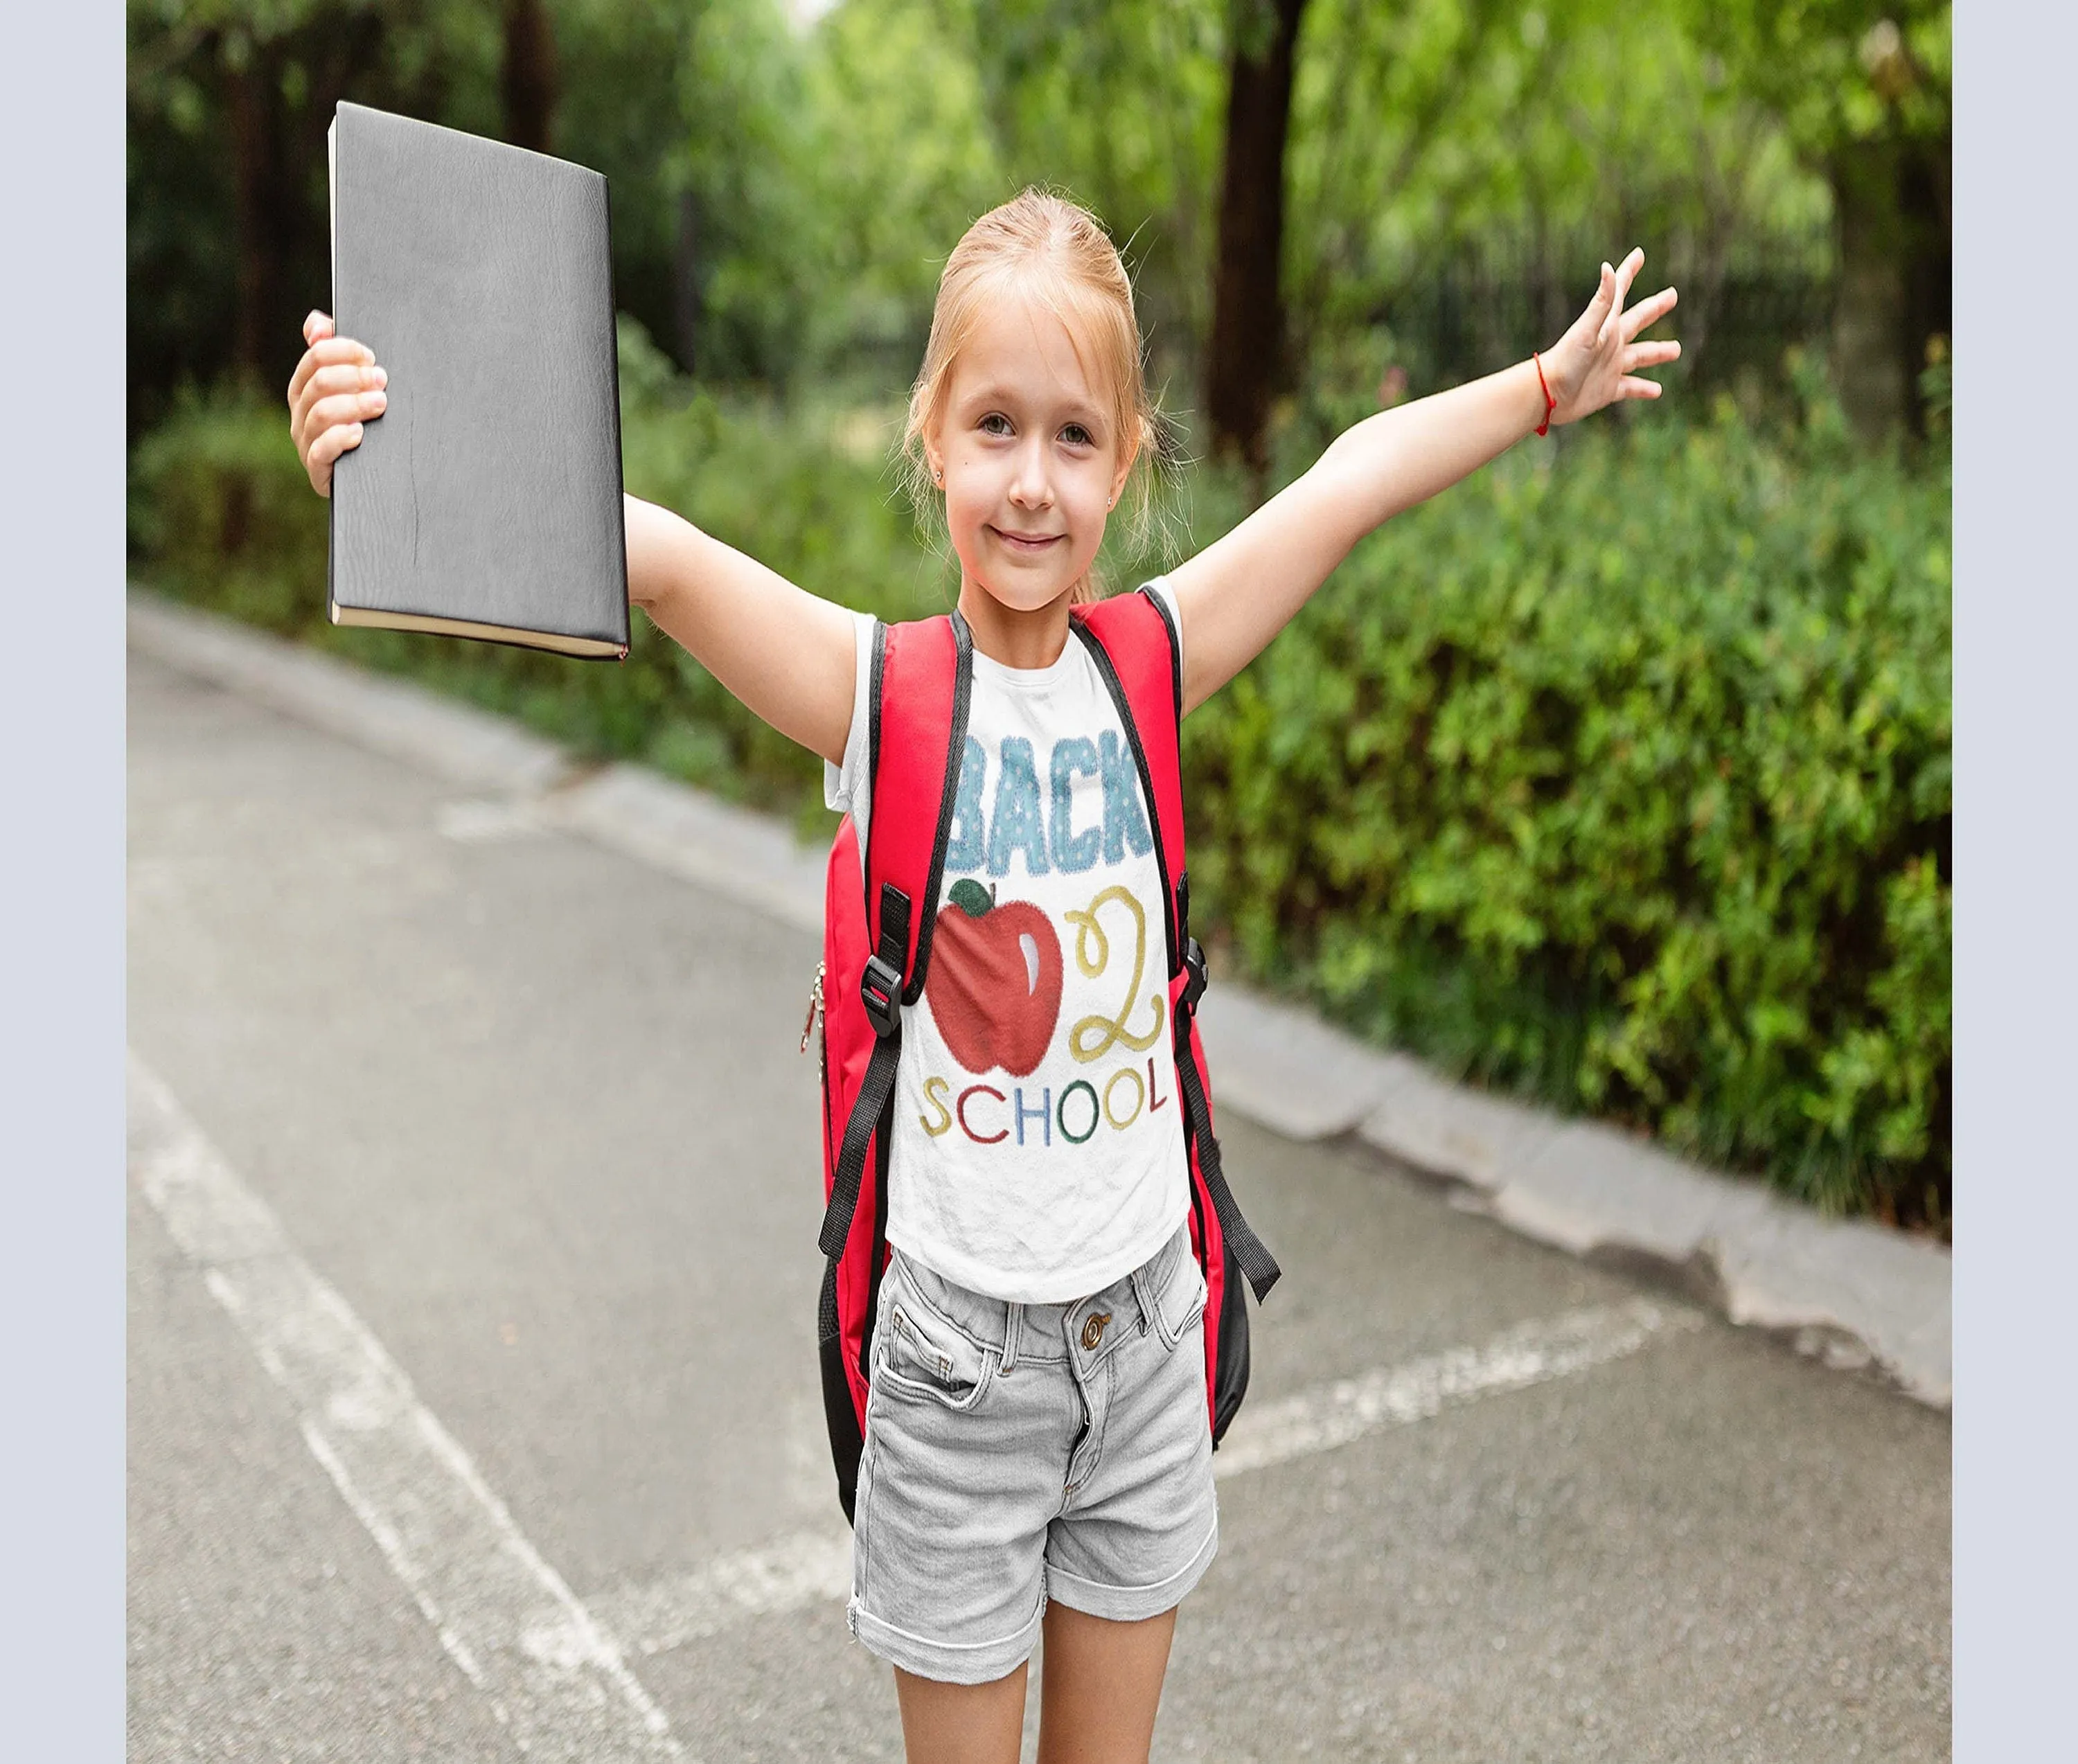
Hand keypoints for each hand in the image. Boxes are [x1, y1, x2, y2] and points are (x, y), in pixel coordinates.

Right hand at [286, 310, 387, 496]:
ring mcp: (306, 443)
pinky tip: (360, 434)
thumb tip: (315, 322)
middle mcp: (301, 413)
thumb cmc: (365, 423)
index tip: (371, 357)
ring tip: (380, 403)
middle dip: (354, 378)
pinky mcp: (318, 472)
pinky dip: (340, 439)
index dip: (344, 352)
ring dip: (354, 405)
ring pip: (321, 414)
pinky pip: (321, 452)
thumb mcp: (354, 387)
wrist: (374, 476)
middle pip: (319, 383)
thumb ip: (336, 353)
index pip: (315, 357)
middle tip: (382, 380)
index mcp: (306, 387)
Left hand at [1540, 248, 1679, 427]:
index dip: (1628, 271)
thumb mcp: (1587, 329)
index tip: (1639, 253)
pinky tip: (1657, 390)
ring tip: (1676, 349)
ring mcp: (1610, 366)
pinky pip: (1631, 387)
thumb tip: (1608, 267)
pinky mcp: (1608, 389)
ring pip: (1640, 356)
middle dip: (1655, 307)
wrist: (1546, 394)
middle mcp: (1611, 343)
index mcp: (1606, 325)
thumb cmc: (1565, 360)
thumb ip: (1602, 302)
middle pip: (1638, 320)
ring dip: (1658, 352)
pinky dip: (1644, 388)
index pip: (1620, 291)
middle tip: (1672, 295)